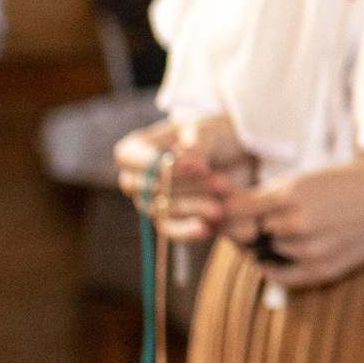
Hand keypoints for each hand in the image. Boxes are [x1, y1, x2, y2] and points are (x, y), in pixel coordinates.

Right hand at [116, 112, 253, 239]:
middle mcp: (137, 178)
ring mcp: (149, 201)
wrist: (234, 156)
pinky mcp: (167, 220)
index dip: (158, 164)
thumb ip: (196, 145)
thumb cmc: (212, 136)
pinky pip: (169, 230)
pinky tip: (206, 229)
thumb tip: (187, 160)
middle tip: (221, 185)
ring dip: (193, 207)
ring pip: (162, 209)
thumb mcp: (208, 132)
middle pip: (148, 187)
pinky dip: (186, 231)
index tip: (198, 166)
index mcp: (137, 149)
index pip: (129, 158)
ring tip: (221, 206)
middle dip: (186, 186)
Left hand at [219, 160, 363, 288]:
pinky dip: (268, 268)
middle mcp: (297, 224)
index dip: (219, 209)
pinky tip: (268, 257)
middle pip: (241, 233)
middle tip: (229, 222)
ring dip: (253, 246)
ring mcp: (309, 250)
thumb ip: (267, 193)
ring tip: (260, 234)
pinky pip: (279, 277)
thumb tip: (227, 204)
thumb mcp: (306, 177)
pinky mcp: (321, 270)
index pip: (235, 208)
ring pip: (259, 253)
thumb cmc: (348, 184)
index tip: (215, 207)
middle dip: (232, 227)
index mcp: (292, 194)